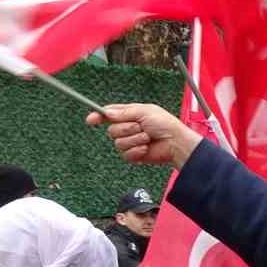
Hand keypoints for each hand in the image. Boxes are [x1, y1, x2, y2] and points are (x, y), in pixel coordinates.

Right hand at [86, 104, 202, 167]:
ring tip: (148, 138)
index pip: (109, 114)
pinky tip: (146, 149)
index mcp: (130, 114)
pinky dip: (136, 151)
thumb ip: (124, 112)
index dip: (99, 116)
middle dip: (127, 129)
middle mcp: (128, 128)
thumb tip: (107, 113)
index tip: (91, 120)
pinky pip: (125, 154)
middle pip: (112, 130)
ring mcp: (130, 142)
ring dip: (134, 140)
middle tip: (141, 128)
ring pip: (118, 143)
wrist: (175, 143)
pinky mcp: (134, 155)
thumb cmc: (165, 125)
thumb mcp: (144, 112)